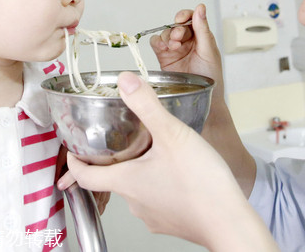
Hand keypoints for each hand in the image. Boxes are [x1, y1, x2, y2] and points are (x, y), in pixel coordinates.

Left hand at [64, 72, 276, 250]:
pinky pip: (158, 201)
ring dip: (141, 172)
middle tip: (122, 139)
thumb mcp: (172, 134)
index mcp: (127, 181)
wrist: (230, 223)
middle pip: (112, 180)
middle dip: (116, 160)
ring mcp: (153, 216)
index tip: (74, 150)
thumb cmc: (202, 184)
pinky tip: (177, 173)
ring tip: (156, 152)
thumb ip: (147, 105)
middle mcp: (135, 202)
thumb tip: (125, 81)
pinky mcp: (172, 222)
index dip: (75, 161)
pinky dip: (161, 186)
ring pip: (137, 190)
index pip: (84, 175)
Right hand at [150, 4, 223, 93]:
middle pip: (176, 26)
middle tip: (178, 38)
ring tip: (173, 46)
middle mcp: (187, 40)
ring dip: (167, 37)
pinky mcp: (164, 57)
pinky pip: (156, 44)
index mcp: (201, 36)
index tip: (181, 19)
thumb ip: (203, 30)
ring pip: (165, 33)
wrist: (201, 98)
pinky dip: (157, 42)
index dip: (185, 16)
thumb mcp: (209, 51)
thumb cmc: (211, 76)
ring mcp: (175, 48)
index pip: (191, 18)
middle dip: (176, 30)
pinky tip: (163, 48)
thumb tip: (200, 8)